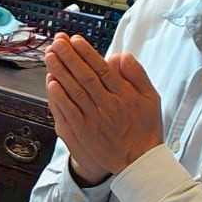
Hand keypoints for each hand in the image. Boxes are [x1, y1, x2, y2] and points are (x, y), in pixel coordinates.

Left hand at [45, 35, 163, 183]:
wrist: (137, 161)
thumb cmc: (144, 127)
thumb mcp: (151, 98)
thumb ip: (137, 75)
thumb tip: (120, 55)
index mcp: (123, 96)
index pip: (101, 69)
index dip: (86, 53)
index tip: (75, 40)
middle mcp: (106, 107)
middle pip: (83, 77)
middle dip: (68, 57)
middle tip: (56, 42)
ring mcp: (91, 120)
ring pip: (72, 92)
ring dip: (59, 72)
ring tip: (50, 55)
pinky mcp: (80, 132)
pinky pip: (66, 111)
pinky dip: (57, 96)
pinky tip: (50, 82)